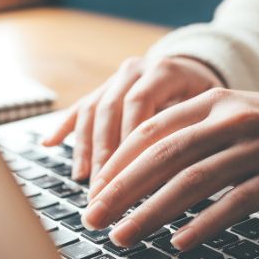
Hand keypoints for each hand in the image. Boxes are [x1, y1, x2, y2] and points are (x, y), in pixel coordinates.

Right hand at [41, 55, 222, 180]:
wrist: (197, 69)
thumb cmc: (209, 99)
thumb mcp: (210, 110)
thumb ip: (193, 130)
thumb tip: (181, 174)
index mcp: (164, 71)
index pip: (140, 104)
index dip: (129, 140)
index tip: (127, 175)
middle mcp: (135, 70)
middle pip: (111, 109)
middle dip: (104, 153)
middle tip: (102, 189)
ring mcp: (116, 78)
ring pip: (92, 110)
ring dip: (85, 147)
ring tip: (83, 179)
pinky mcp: (103, 89)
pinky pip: (80, 107)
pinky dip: (64, 127)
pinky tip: (48, 144)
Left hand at [81, 88, 258, 250]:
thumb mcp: (229, 117)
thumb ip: (187, 134)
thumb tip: (133, 171)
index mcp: (212, 101)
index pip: (151, 130)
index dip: (117, 162)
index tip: (93, 190)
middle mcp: (231, 119)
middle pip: (164, 155)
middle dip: (122, 190)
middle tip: (93, 218)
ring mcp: (256, 148)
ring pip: (193, 181)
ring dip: (152, 212)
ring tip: (123, 236)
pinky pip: (234, 203)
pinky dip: (203, 224)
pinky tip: (178, 243)